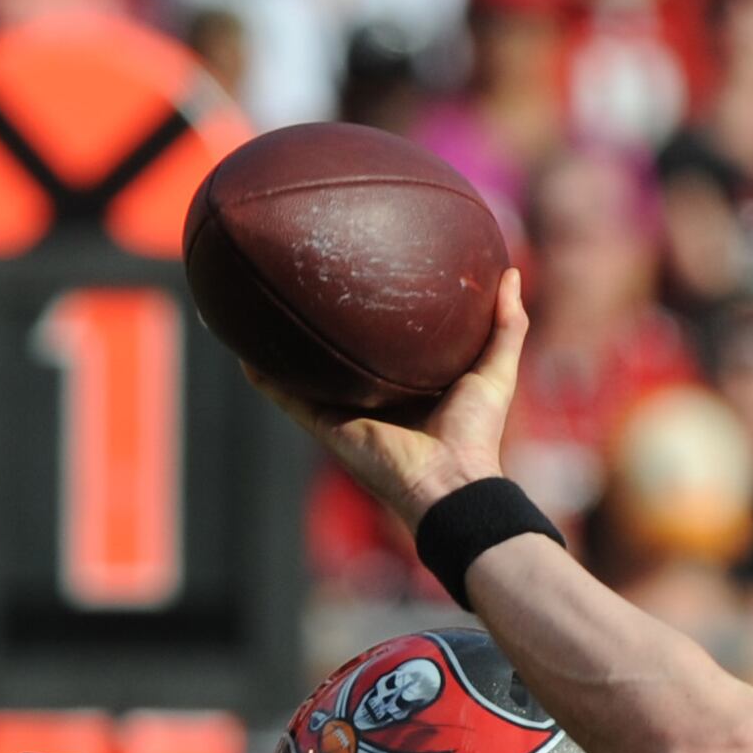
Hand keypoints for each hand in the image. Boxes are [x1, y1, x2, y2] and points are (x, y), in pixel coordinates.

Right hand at [251, 267, 533, 532]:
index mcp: (406, 384)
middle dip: (320, 324)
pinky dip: (262, 374)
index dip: (371, 316)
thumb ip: (507, 325)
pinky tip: (241, 348)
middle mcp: (370, 394)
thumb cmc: (476, 433)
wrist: (450, 480)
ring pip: (302, 371)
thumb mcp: (495, 371)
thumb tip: (511, 272)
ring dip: (278, 344)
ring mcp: (344, 409)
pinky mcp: (325, 423)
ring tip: (256, 307)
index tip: (360, 279)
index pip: (382, 343)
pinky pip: (286, 394)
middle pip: (337, 353)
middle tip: (304, 280)